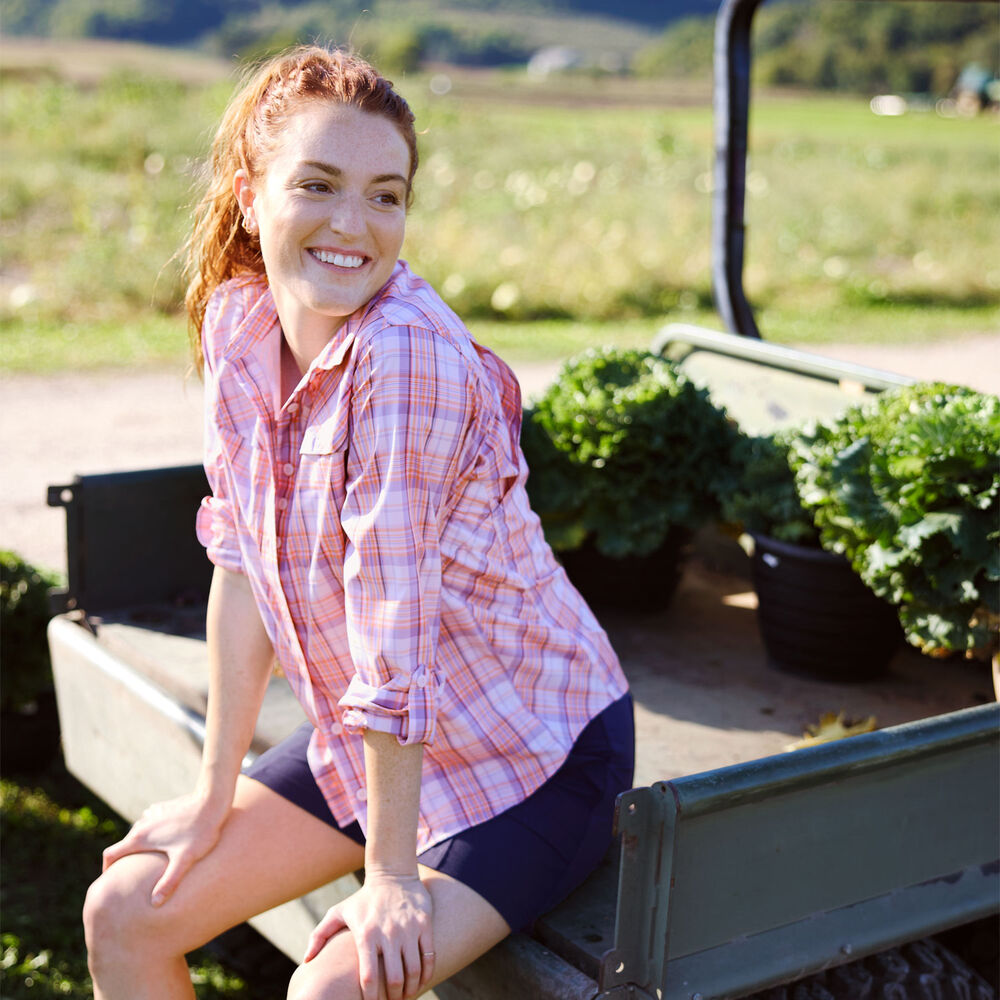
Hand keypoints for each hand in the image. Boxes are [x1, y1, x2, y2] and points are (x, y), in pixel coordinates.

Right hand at [101, 792, 228, 906]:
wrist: (212, 800)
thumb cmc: (200, 831)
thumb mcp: (185, 859)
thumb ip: (169, 881)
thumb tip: (154, 904)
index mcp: (140, 838)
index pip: (110, 854)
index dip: (106, 870)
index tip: (111, 881)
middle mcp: (142, 824)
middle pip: (123, 846)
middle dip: (124, 861)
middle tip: (132, 878)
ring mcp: (153, 815)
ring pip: (138, 834)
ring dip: (139, 847)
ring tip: (148, 862)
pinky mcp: (164, 810)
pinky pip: (151, 825)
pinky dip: (151, 836)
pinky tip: (165, 843)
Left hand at [304, 872, 434, 999]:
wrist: (392, 874)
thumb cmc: (362, 899)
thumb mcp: (338, 912)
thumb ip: (320, 935)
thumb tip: (306, 961)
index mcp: (366, 935)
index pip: (368, 976)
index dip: (371, 997)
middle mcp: (388, 933)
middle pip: (395, 978)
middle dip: (394, 997)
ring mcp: (408, 929)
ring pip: (414, 970)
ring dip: (411, 989)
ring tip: (406, 995)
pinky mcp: (424, 924)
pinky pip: (429, 956)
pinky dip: (427, 974)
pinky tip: (421, 981)